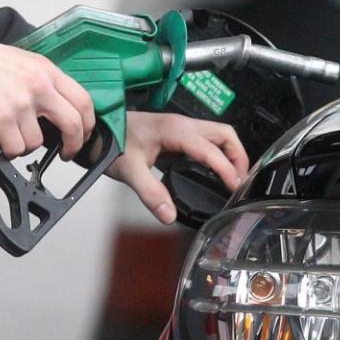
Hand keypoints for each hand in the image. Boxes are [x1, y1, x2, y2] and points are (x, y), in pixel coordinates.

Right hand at [0, 38, 94, 158]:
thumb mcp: (29, 63)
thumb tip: (59, 110)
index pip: (83, 101)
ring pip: (38, 142)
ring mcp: (22, 105)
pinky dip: (9, 149)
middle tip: (67, 152)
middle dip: (73, 144)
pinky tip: (2, 140)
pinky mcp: (3, 119)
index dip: (88, 124)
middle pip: (73, 125)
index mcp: (49, 73)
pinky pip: (16, 148)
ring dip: (27, 145)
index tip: (83, 134)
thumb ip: (47, 84)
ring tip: (15, 136)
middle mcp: (39, 88)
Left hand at [107, 112, 249, 224]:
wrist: (98, 130)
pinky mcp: (177, 133)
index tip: (235, 187)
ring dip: (230, 153)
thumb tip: (169, 215)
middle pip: (224, 134)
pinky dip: (218, 153)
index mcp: (175, 130)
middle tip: (240, 182)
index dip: (226, 169)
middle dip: (238, 157)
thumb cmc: (112, 143)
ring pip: (218, 134)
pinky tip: (213, 171)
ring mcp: (181, 126)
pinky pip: (207, 139)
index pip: (210, 150)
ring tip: (232, 177)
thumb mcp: (130, 171)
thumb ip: (151, 194)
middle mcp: (182, 125)